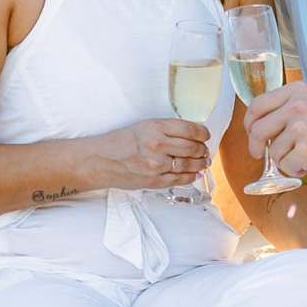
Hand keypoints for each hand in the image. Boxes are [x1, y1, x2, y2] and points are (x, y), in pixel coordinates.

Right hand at [93, 119, 209, 189]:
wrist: (101, 160)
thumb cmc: (121, 142)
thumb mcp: (144, 126)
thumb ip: (167, 129)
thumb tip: (191, 134)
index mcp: (155, 127)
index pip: (190, 129)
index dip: (203, 133)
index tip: (206, 135)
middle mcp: (157, 145)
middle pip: (193, 147)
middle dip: (203, 149)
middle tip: (205, 150)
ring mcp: (156, 164)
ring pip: (189, 164)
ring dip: (201, 163)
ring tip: (204, 162)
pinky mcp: (154, 180)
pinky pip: (180, 179)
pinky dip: (191, 176)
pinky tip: (196, 174)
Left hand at [244, 81, 306, 176]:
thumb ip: (290, 102)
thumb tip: (263, 117)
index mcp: (297, 91)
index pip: (257, 105)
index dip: (249, 123)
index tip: (251, 132)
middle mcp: (296, 106)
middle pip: (258, 129)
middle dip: (255, 146)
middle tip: (259, 154)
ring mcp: (301, 129)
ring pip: (274, 151)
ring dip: (284, 159)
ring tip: (302, 157)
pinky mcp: (306, 150)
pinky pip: (286, 165)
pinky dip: (294, 169)